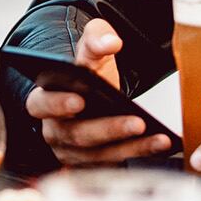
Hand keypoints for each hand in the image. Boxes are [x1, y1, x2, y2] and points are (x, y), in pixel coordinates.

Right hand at [24, 19, 171, 165]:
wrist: (100, 97)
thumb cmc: (90, 75)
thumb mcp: (92, 50)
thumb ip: (97, 37)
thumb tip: (110, 41)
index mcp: (45, 99)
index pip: (41, 104)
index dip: (57, 104)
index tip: (80, 101)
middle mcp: (55, 129)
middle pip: (76, 134)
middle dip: (108, 129)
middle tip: (136, 122)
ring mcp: (71, 151)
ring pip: (98, 154)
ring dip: (130, 147)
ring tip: (157, 137)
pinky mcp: (92, 164)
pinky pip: (113, 163)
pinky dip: (138, 154)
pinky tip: (159, 143)